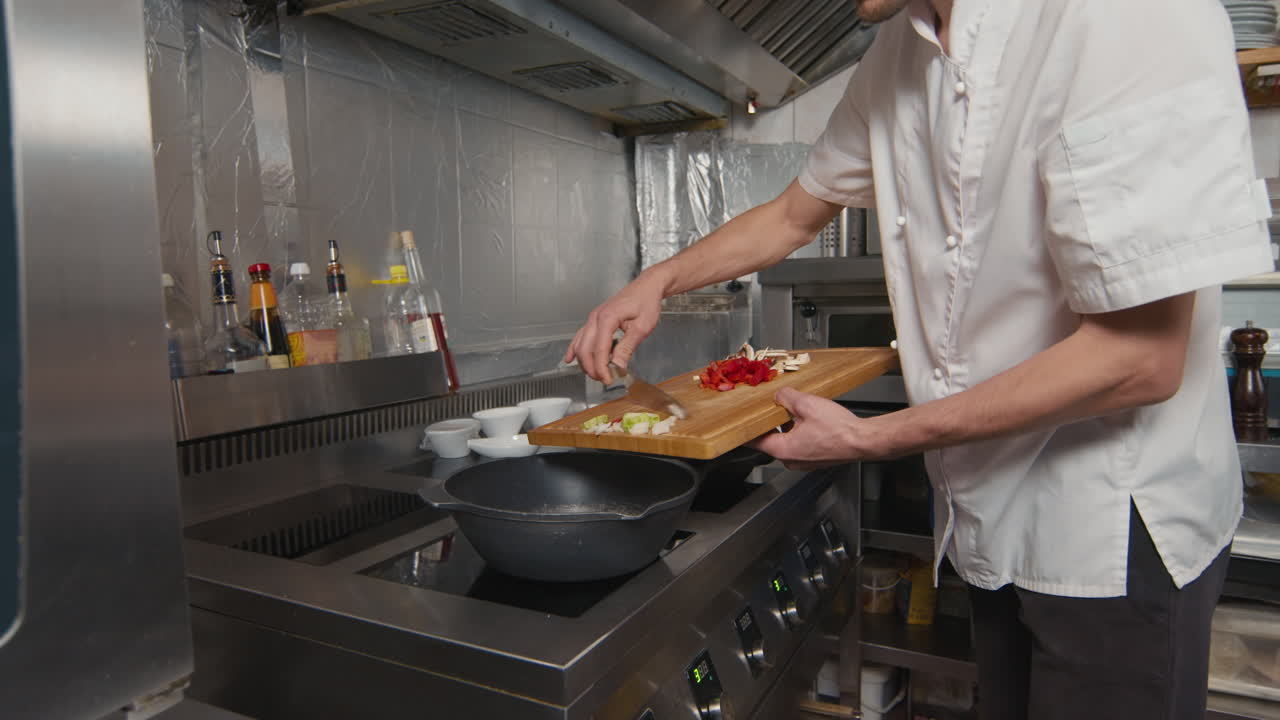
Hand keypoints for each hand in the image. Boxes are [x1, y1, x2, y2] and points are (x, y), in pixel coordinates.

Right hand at [564, 273, 663, 382]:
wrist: (647, 287)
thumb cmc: (646, 302)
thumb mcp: (642, 327)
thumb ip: (627, 347)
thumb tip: (618, 366)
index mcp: (607, 318)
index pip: (599, 350)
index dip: (602, 368)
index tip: (608, 380)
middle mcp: (595, 317)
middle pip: (585, 349)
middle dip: (592, 368)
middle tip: (604, 379)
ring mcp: (593, 318)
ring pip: (580, 344)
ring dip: (585, 362)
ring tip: (597, 373)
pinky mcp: (595, 320)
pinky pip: (580, 337)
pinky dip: (575, 349)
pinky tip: (570, 358)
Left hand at [749, 387, 883, 469]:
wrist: (863, 440)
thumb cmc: (839, 429)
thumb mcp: (807, 404)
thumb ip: (787, 397)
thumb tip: (779, 395)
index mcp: (783, 450)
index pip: (754, 441)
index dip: (746, 430)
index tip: (739, 424)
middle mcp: (791, 460)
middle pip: (771, 441)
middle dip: (770, 424)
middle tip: (769, 409)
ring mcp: (804, 462)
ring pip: (786, 442)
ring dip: (786, 428)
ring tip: (792, 412)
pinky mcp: (815, 459)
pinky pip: (800, 445)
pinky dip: (799, 433)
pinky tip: (807, 421)